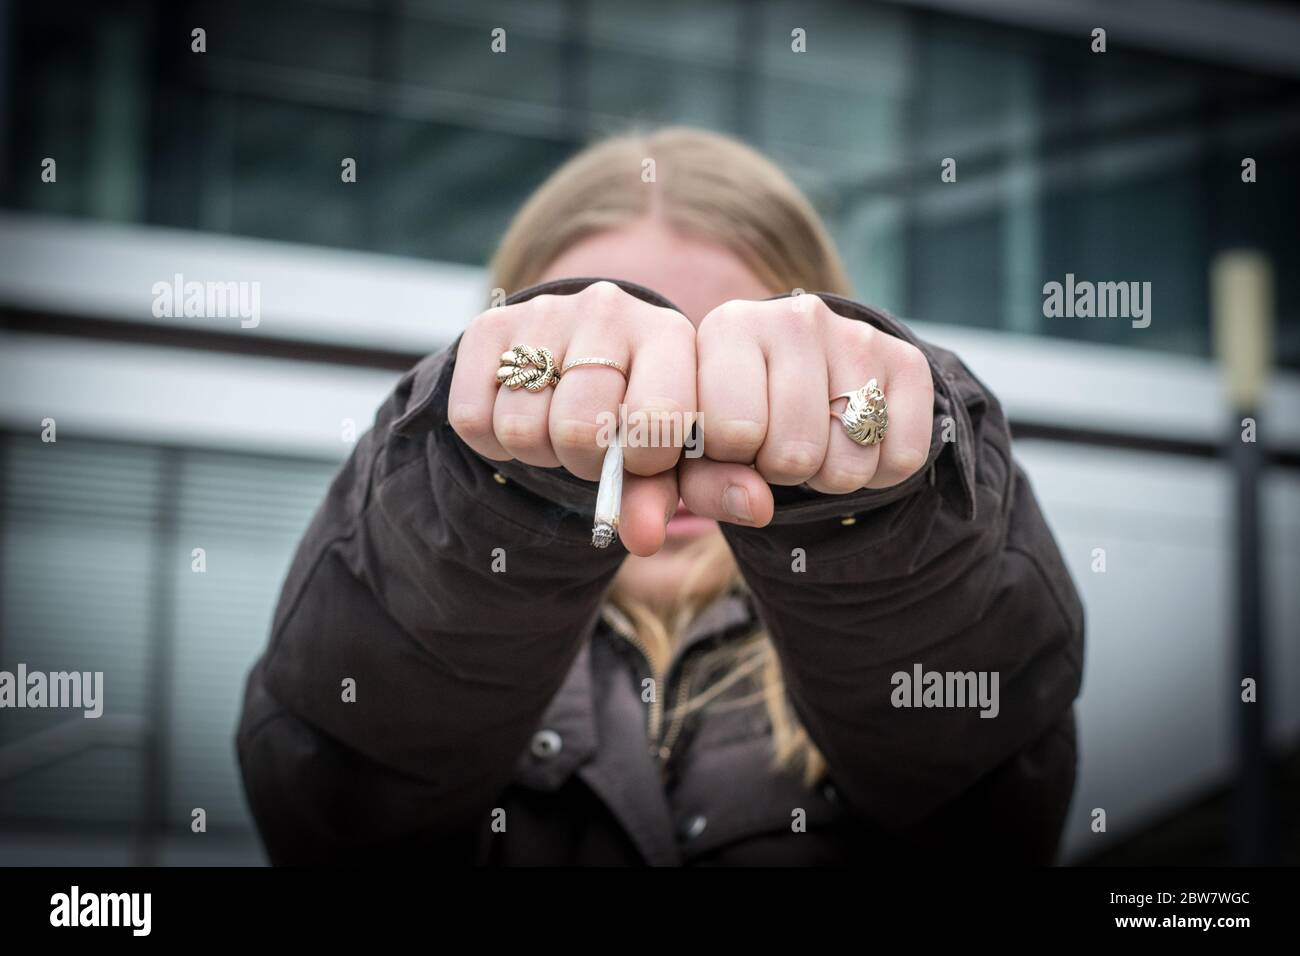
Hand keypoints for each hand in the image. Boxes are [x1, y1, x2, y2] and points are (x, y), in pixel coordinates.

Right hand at [448, 281, 696, 555]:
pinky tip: (519, 416)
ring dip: (535, 452)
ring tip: (555, 430)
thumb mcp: (657, 450)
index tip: (640, 458)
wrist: (582, 353)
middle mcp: (608, 309)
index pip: (655, 418)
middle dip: (581, 461)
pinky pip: (471, 418)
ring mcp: (545, 312)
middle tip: (589, 449)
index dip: (643, 462)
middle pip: (576, 427)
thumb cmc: (633, 412)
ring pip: (520, 427)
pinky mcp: (488, 324)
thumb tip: (642, 540)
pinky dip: (491, 441)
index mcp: (668, 335)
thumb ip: (655, 496)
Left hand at [680, 294, 934, 526]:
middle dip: (782, 472)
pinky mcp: (907, 360)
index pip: (730, 430)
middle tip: (775, 447)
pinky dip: (879, 474)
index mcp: (729, 327)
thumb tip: (756, 505)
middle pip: (795, 452)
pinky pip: (901, 459)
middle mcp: (795, 317)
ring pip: (851, 461)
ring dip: (830, 476)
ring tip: (814, 443)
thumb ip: (704, 485)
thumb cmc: (733, 415)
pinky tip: (854, 442)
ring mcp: (857, 335)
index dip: (728, 458)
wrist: (800, 373)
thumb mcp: (700, 449)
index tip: (728, 441)